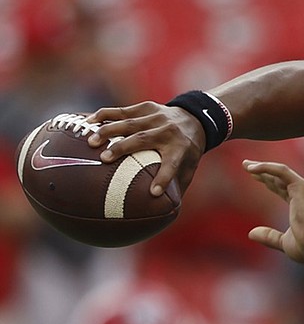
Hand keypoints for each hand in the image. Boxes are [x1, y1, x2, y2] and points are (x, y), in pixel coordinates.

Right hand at [86, 102, 205, 195]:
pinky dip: (105, 116)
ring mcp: (157, 117)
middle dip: (123, 148)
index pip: (172, 165)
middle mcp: (168, 132)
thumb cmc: (187, 152)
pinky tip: (87, 122)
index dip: (164, 178)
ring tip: (91, 142)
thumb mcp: (189, 169)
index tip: (154, 192)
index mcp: (181, 149)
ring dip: (108, 131)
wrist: (196, 118)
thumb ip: (177, 189)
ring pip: (130, 123)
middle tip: (104, 159)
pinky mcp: (147, 107)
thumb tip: (163, 216)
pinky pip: (123, 111)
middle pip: (144, 140)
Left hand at [244, 160, 303, 262]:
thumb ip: (269, 236)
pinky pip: (282, 171)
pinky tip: (252, 169)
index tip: (254, 177)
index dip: (269, 183)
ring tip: (246, 165)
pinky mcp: (301, 185)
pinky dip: (266, 167)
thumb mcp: (284, 242)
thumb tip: (251, 234)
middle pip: (280, 178)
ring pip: (280, 172)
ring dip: (262, 167)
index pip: (284, 189)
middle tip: (247, 165)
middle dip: (264, 172)